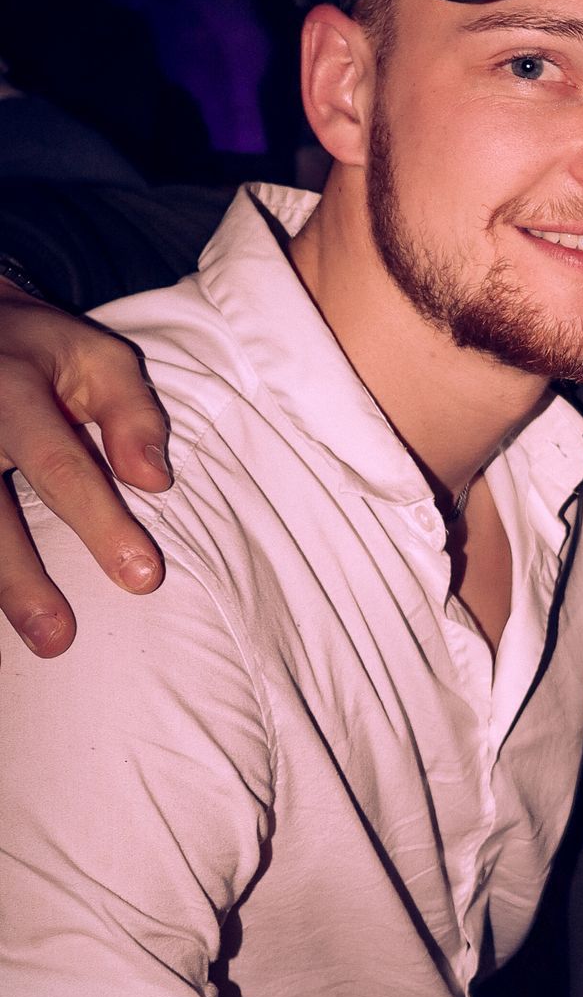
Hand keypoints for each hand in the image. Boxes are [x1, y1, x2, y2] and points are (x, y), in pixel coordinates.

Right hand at [0, 284, 172, 653]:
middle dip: (18, 580)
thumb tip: (155, 482)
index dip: (101, 524)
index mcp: (9, 391)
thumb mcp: (97, 357)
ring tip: (31, 644)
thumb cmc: (42, 352)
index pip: (60, 467)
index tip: (143, 578)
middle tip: (57, 639)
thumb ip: (133, 414)